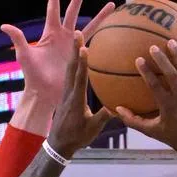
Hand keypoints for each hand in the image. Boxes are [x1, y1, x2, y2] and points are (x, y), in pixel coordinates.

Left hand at [1, 0, 115, 101]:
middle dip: (78, 0)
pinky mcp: (81, 56)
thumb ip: (18, 38)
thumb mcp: (23, 55)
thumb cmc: (31, 75)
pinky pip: (92, 43)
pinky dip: (102, 37)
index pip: (53, 10)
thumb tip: (4, 26)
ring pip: (89, 26)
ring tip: (112, 5)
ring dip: (101, 16)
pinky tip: (113, 30)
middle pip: (73, 12)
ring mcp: (73, 46)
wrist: (44, 93)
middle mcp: (63, 36)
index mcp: (50, 32)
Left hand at [47, 33, 113, 157]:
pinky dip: (73, 64)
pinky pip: (69, 76)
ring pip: (69, 69)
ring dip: (73, 53)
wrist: (58, 144)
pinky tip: (76, 58)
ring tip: (76, 38)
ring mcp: (66, 93)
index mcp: (76, 100)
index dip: (82, 63)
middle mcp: (69, 93)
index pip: (80, 78)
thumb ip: (103, 117)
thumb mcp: (92, 129)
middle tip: (77, 32)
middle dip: (74, 49)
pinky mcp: (65, 95)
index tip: (83, 48)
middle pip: (72, 67)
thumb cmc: (76, 137)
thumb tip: (117, 107)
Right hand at [116, 40, 176, 155]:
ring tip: (172, 42)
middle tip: (154, 47)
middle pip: (173, 76)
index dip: (147, 73)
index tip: (139, 60)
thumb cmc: (172, 137)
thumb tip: (117, 110)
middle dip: (163, 60)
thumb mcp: (151, 132)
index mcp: (168, 108)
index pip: (156, 87)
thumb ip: (134, 121)